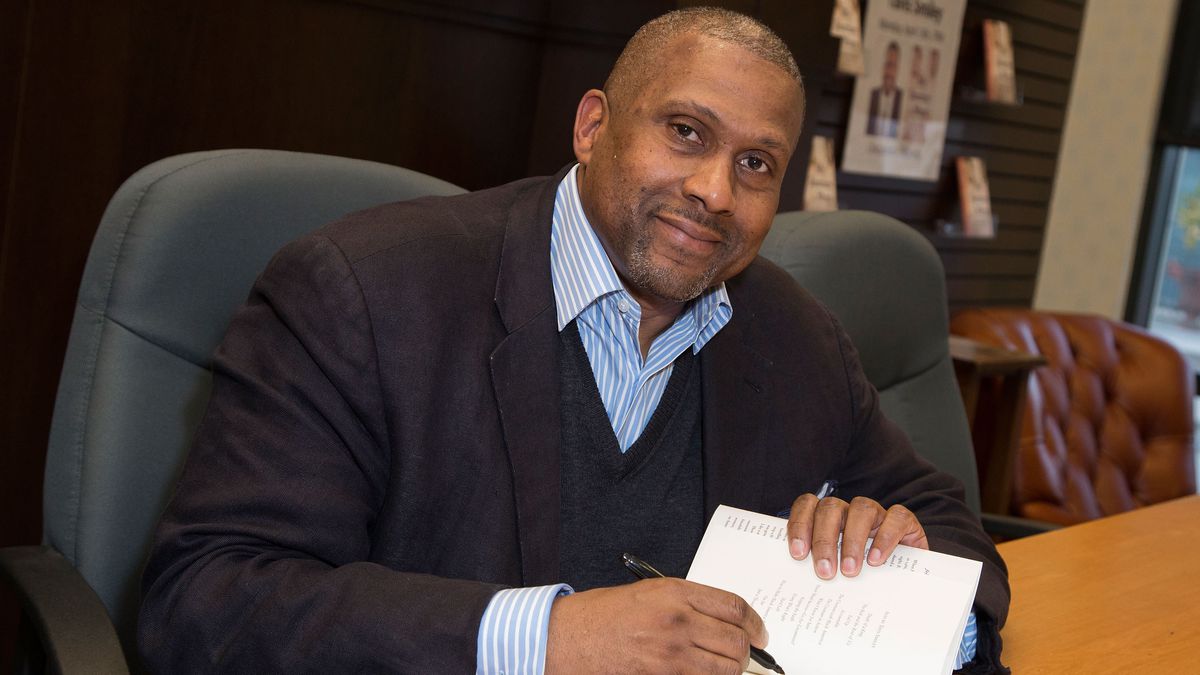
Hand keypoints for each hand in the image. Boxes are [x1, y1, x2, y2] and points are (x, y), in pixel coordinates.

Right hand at [544, 577, 766, 674]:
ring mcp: (671, 654)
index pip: (735, 608)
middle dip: (748, 651)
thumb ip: (690, 602)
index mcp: (676, 592)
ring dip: (733, 669)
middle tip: (747, 653)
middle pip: (737, 641)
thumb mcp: (651, 592)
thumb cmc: (607, 614)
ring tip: (727, 666)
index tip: (760, 633)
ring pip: (728, 669)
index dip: (755, 623)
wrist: (572, 638)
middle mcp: (678, 621)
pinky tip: (705, 673)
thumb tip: (726, 619)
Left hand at [786, 494, 927, 579]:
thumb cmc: (864, 574)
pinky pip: (895, 518)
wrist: (908, 581)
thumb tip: (801, 585)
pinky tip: (875, 560)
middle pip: (830, 509)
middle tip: (824, 571)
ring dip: (852, 540)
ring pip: (861, 509)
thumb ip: (823, 567)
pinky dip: (885, 537)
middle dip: (824, 540)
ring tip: (849, 570)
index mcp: (829, 517)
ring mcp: (877, 513)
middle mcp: (850, 511)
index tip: (798, 553)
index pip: (808, 505)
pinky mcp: (904, 521)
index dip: (800, 525)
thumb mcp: (839, 570)